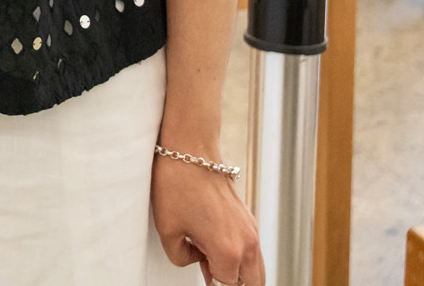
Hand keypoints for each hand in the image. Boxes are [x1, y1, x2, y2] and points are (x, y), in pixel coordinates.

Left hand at [152, 153, 263, 285]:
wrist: (191, 150)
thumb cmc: (177, 184)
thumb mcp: (167, 230)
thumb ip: (182, 258)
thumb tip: (196, 261)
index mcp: (229, 250)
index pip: (227, 283)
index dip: (210, 279)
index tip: (201, 271)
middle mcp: (247, 242)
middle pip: (254, 282)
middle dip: (232, 281)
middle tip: (209, 271)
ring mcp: (252, 229)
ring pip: (256, 267)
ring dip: (239, 270)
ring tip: (209, 258)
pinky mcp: (249, 218)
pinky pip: (252, 249)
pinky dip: (240, 255)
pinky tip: (215, 244)